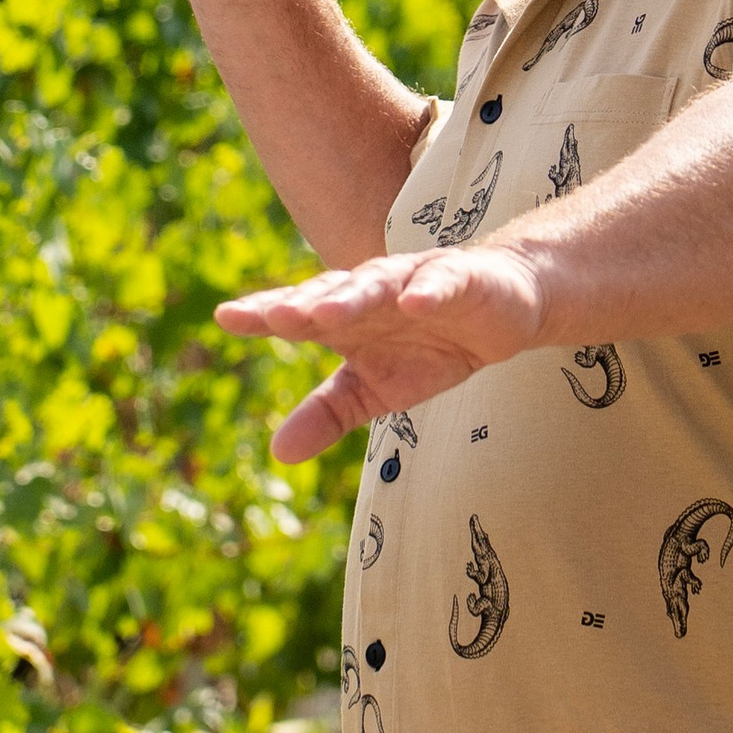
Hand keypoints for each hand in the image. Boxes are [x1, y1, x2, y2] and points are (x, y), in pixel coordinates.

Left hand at [217, 244, 546, 460]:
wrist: (506, 311)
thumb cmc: (432, 346)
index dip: (264, 313)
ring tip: (326, 311)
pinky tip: (413, 302)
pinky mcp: (463, 279)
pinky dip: (428, 290)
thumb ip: (328, 414)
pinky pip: (443, 282)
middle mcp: (373, 291)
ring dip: (352, 295)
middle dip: (304, 304)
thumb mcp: (377, 389)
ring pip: (378, 282)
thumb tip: (278, 453)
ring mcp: (416, 279)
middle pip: (332, 293)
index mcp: (347, 315)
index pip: (300, 312)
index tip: (227, 317)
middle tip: (275, 318)